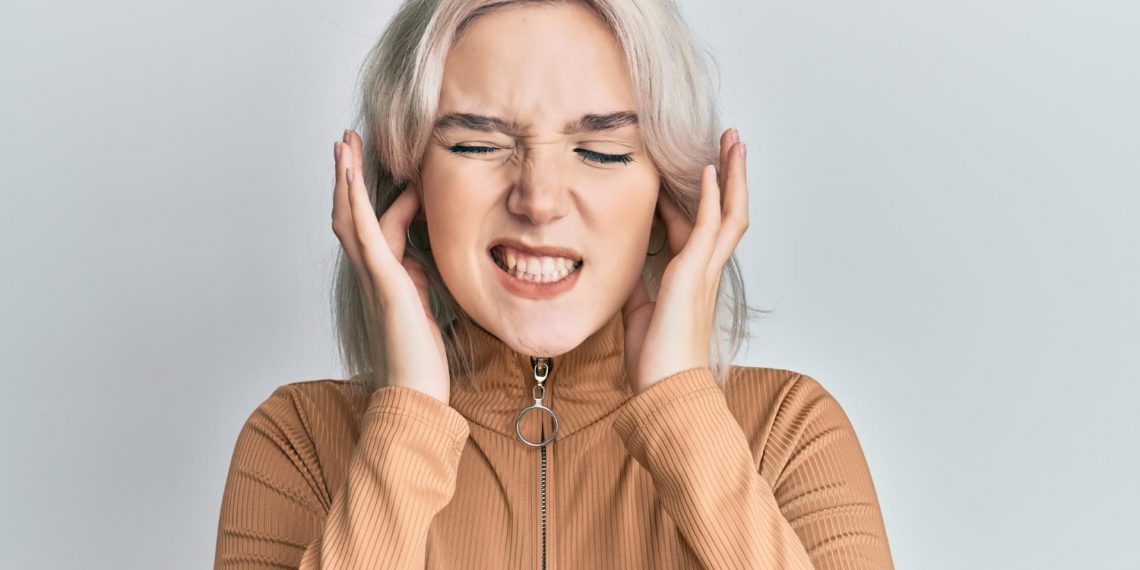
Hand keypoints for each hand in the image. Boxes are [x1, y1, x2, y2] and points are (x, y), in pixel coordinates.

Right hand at [332, 130, 450, 403]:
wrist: (416, 394)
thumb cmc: (423, 358)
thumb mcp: (426, 305)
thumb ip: (420, 278)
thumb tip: (421, 259)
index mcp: (385, 276)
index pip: (380, 225)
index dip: (387, 195)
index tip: (402, 169)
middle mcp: (373, 273)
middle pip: (350, 214)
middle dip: (348, 176)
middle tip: (346, 140)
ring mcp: (375, 276)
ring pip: (350, 218)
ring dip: (346, 178)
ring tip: (344, 144)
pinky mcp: (385, 282)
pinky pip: (366, 235)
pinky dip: (356, 203)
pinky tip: (351, 177)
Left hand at [621, 128, 748, 395]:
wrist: (666, 392)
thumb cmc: (656, 362)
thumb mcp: (639, 313)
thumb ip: (638, 287)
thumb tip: (627, 269)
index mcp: (692, 279)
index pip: (699, 228)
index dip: (695, 197)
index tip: (687, 171)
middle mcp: (705, 272)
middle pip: (730, 212)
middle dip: (732, 176)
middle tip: (733, 142)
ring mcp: (703, 272)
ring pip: (730, 212)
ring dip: (731, 174)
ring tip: (733, 142)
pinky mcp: (693, 274)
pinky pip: (710, 226)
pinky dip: (711, 196)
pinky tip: (708, 170)